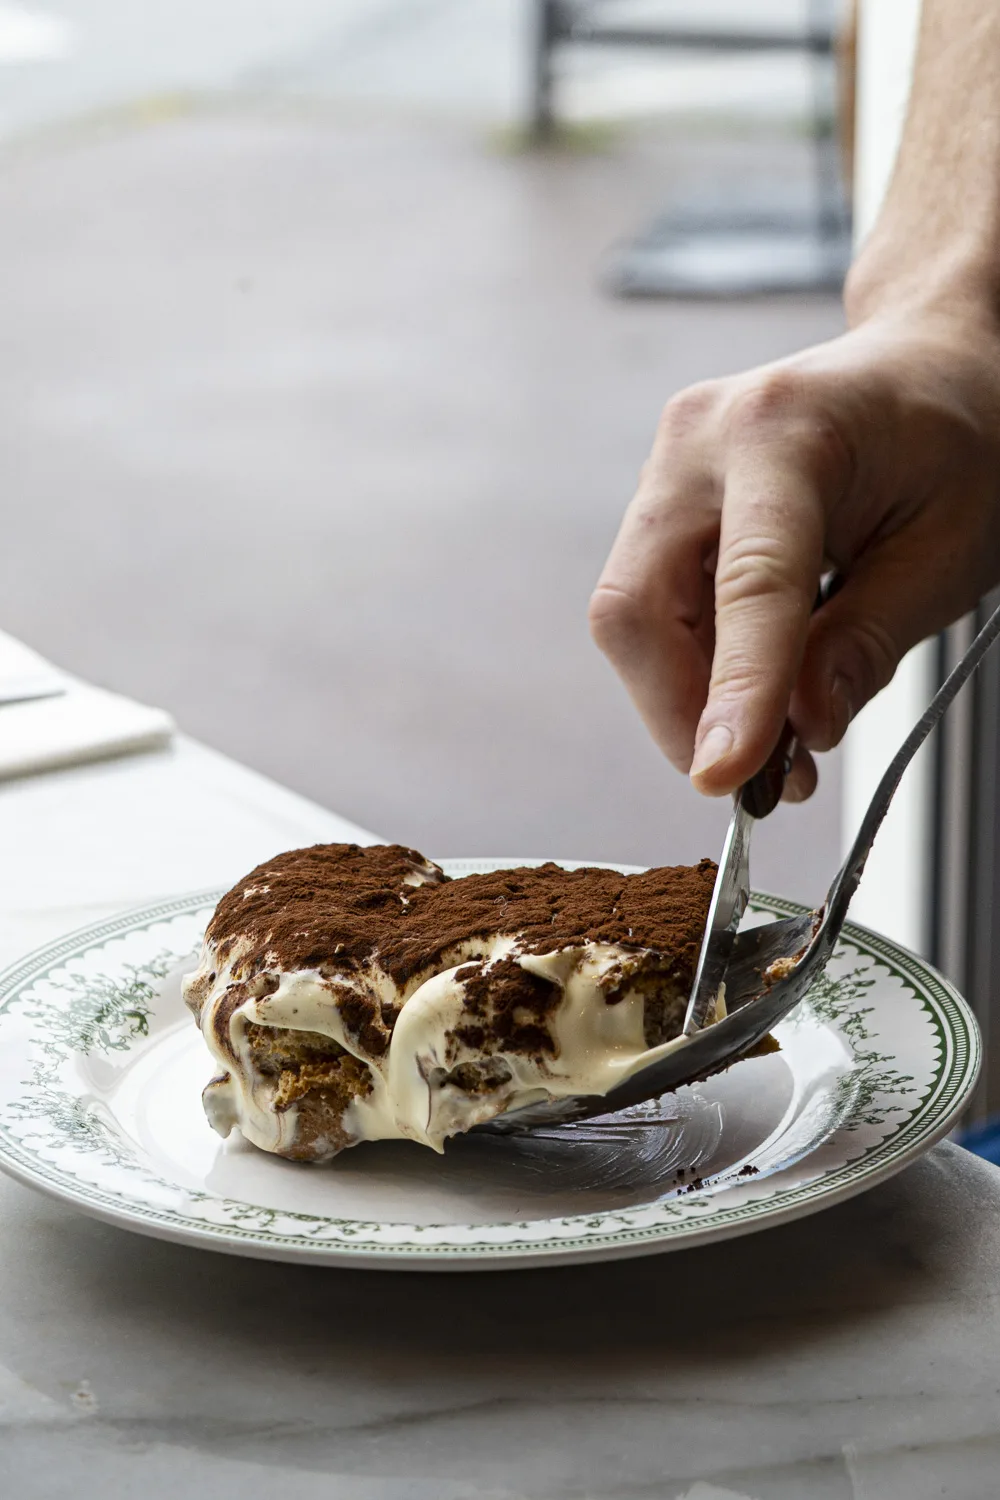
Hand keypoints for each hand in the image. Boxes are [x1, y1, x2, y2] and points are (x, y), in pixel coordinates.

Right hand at [589, 308, 999, 800]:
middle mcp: (699, 440)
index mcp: (787, 430)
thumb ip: (869, 642)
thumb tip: (800, 728)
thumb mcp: (948, 548)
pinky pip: (651, 605)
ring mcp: (669, 466)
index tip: (727, 779)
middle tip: (753, 779)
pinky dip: (694, 666)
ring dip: (686, 698)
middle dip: (681, 710)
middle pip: (639, 606)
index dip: (737, 691)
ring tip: (772, 746)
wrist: (931, 358)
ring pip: (633, 617)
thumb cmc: (959, 434)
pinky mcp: (663, 498)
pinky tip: (751, 692)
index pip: (748, 585)